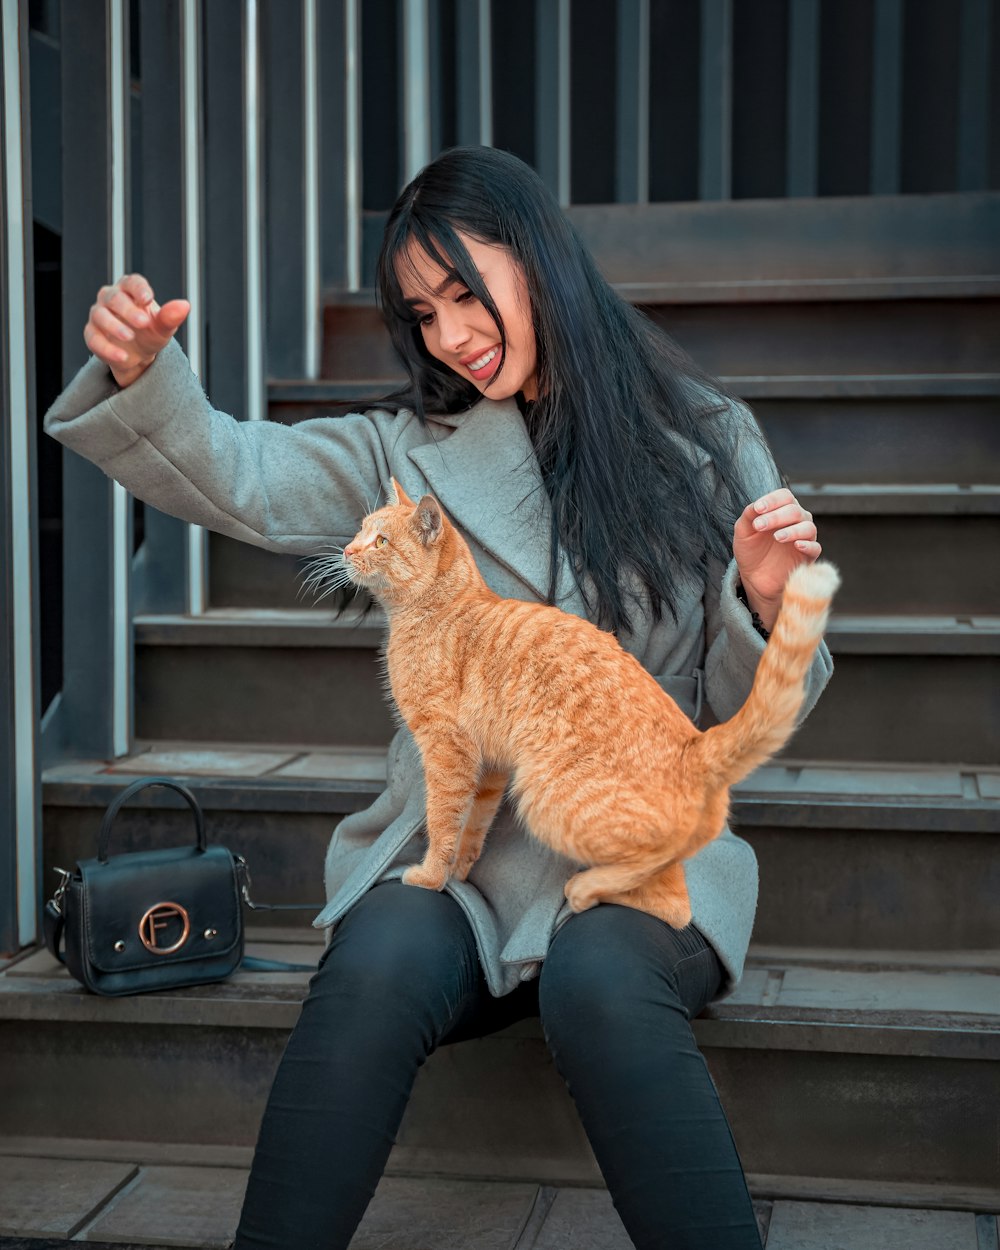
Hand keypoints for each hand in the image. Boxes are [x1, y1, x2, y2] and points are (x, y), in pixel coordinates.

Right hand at [83, 273, 189, 387]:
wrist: (138, 356)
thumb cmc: (150, 333)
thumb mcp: (163, 327)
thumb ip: (171, 316)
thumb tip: (185, 305)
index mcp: (130, 290)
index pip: (132, 282)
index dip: (139, 288)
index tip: (148, 299)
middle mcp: (110, 298)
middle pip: (115, 298)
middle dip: (128, 310)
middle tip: (143, 323)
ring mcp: (98, 315)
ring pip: (100, 315)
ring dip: (114, 326)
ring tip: (130, 337)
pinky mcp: (92, 334)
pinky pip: (94, 339)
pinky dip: (107, 349)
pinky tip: (122, 357)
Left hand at [732, 487, 821, 629]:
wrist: (754, 577)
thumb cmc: (751, 549)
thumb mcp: (743, 532)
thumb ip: (749, 516)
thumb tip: (756, 505)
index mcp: (782, 510)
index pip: (784, 496)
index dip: (772, 500)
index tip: (757, 509)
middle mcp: (797, 520)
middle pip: (795, 510)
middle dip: (776, 516)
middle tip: (759, 526)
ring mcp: (804, 538)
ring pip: (808, 527)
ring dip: (792, 530)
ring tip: (776, 537)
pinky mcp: (808, 556)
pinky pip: (815, 548)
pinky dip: (808, 545)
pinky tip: (797, 545)